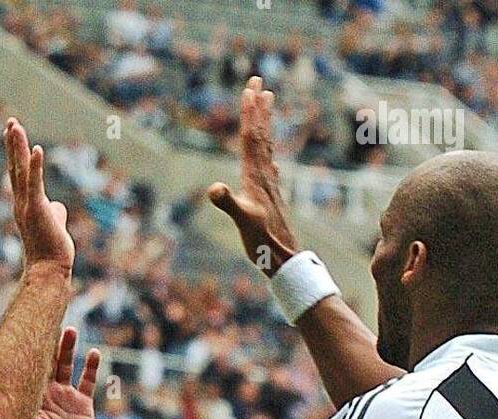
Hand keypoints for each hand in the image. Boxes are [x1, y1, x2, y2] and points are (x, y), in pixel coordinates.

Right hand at [5, 117, 74, 272]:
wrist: (48, 271)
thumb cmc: (51, 252)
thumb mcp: (54, 225)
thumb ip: (55, 212)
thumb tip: (57, 207)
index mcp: (25, 206)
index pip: (19, 175)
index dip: (16, 154)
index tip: (13, 135)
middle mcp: (21, 203)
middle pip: (15, 168)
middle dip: (13, 144)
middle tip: (11, 122)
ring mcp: (28, 206)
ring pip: (21, 171)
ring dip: (17, 147)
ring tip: (14, 126)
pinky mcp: (37, 210)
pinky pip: (36, 184)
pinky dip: (36, 166)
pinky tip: (37, 149)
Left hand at [24, 327, 100, 418]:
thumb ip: (16, 418)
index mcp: (30, 397)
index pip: (27, 367)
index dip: (27, 349)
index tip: (25, 328)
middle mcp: (46, 393)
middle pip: (46, 360)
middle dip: (47, 341)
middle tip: (47, 318)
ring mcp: (65, 397)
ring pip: (66, 366)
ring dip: (68, 348)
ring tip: (69, 330)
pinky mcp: (83, 405)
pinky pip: (87, 382)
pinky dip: (91, 367)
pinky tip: (93, 352)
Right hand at [207, 76, 297, 275]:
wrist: (284, 259)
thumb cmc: (262, 242)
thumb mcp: (242, 221)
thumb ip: (228, 203)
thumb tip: (213, 188)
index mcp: (255, 176)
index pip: (250, 138)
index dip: (249, 112)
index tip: (251, 87)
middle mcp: (264, 175)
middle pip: (260, 134)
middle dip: (258, 108)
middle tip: (258, 81)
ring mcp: (269, 185)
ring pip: (266, 146)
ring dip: (265, 123)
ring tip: (268, 103)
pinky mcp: (271, 196)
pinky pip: (269, 165)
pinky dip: (268, 152)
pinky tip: (270, 156)